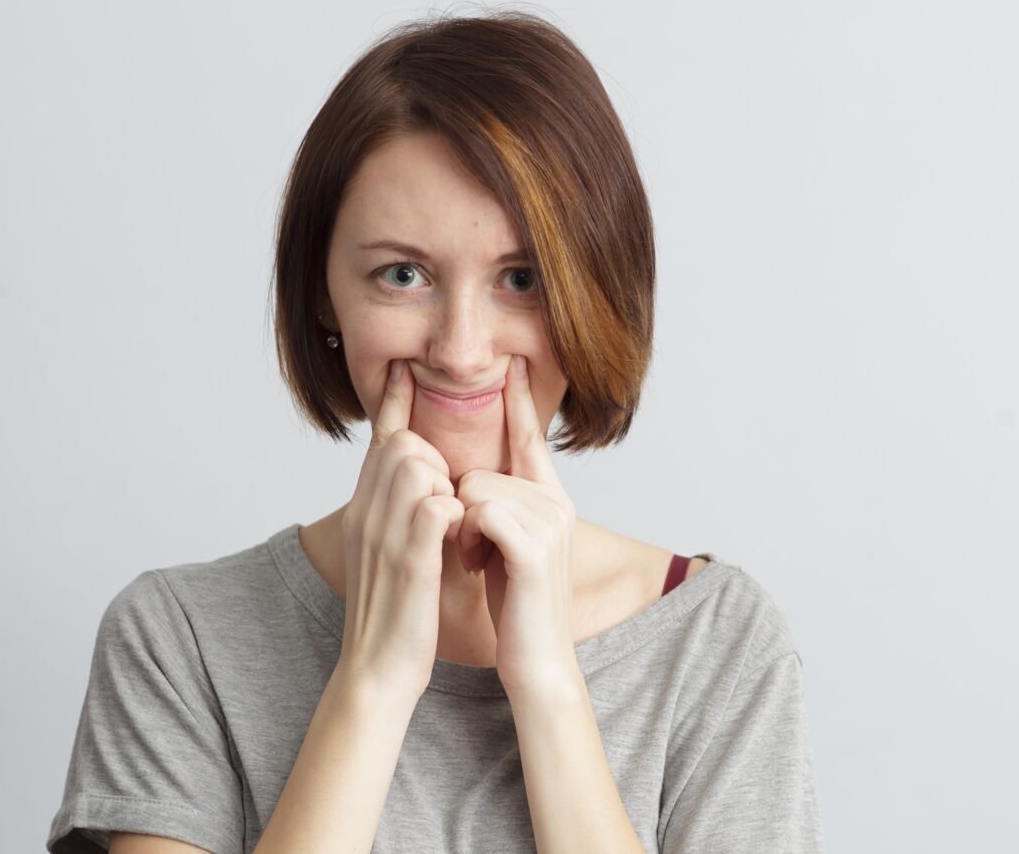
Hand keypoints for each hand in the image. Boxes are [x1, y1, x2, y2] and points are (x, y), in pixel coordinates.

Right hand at [335, 359, 464, 701]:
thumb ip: (398, 511)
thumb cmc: (395, 613)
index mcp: (363, 510)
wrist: (379, 671)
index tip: (406, 371)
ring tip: (451, 522)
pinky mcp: (409, 561)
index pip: (377, 442)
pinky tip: (459, 536)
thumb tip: (425, 481)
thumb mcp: (388, 551)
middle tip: (446, 499)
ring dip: (444, 483)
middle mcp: (366, 515)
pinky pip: (436, 504)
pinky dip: (455, 512)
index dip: (394, 405)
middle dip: (432, 458)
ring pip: (417, 464)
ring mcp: (384, 536)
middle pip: (401, 443)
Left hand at [455, 354, 579, 699]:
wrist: (538, 659)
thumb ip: (497, 503)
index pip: (530, 435)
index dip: (519, 398)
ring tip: (477, 559)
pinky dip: (466, 536)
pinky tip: (476, 563)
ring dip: (462, 526)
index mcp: (551, 497)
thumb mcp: (505, 541)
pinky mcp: (533, 547)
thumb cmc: (515, 601)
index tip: (510, 359)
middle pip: (482, 467)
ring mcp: (550, 523)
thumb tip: (466, 477)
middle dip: (464, 507)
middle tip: (474, 549)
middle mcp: (557, 502)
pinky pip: (479, 510)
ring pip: (475, 487)